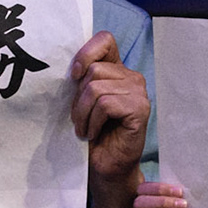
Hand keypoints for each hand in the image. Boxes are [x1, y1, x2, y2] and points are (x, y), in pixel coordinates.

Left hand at [70, 32, 149, 182]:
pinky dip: (93, 122)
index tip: (73, 76)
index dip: (85, 53)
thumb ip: (80, 78)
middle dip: (78, 98)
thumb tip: (67, 66)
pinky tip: (95, 134)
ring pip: (96, 88)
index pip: (105, 40)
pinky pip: (105, 104)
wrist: (105, 167)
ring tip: (86, 129)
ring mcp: (139, 92)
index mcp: (118, 71)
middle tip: (80, 119)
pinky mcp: (140, 109)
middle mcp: (132, 77)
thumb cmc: (92, 134)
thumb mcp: (81, 101)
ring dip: (83, 114)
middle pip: (93, 70)